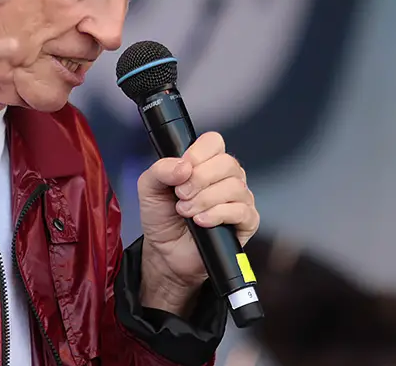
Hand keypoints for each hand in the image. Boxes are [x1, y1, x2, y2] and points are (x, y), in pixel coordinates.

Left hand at [137, 132, 258, 312]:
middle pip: (227, 163)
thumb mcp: (149, 188)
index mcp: (204, 163)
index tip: (183, 169)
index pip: (214, 142)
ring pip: (235, 186)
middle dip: (199, 179)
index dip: (198, 153)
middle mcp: (225, 177)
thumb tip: (183, 166)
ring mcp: (238, 198)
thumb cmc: (162, 218)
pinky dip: (218, 214)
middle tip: (181, 195)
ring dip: (205, 199)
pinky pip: (242, 211)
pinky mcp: (246, 222)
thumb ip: (160, 170)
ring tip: (187, 211)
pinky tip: (201, 221)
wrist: (166, 253)